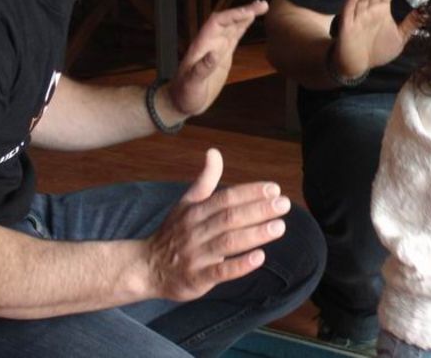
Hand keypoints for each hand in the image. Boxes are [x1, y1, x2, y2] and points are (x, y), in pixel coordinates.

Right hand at [145, 148, 289, 300]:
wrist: (146, 268)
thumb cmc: (174, 232)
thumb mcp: (186, 203)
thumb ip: (205, 180)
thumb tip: (214, 152)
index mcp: (195, 211)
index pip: (226, 198)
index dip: (250, 192)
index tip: (274, 189)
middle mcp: (195, 230)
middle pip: (230, 218)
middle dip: (258, 210)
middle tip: (284, 204)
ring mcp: (196, 255)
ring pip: (228, 242)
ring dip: (255, 234)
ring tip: (279, 227)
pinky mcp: (197, 278)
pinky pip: (220, 272)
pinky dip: (240, 265)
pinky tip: (259, 258)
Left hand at [168, 1, 267, 116]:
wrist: (182, 102)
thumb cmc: (184, 94)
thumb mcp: (191, 84)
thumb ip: (202, 69)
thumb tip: (214, 53)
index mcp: (201, 46)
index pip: (217, 23)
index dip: (233, 15)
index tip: (249, 12)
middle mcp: (210, 42)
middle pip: (228, 20)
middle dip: (244, 11)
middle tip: (263, 4)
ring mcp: (217, 48)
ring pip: (233, 26)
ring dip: (246, 15)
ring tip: (262, 6)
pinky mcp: (223, 55)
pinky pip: (234, 37)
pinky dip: (244, 27)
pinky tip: (252, 20)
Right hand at [333, 0, 421, 78]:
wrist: (359, 64)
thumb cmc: (378, 50)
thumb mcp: (399, 38)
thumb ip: (410, 25)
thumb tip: (425, 13)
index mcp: (381, 10)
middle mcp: (369, 10)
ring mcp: (357, 16)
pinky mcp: (347, 25)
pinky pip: (348, 12)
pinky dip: (350, 2)